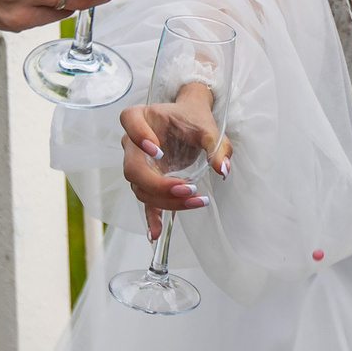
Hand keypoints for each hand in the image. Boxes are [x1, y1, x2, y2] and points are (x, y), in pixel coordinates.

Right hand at [119, 81, 227, 243]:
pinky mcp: (146, 181)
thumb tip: (222, 170)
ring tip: (195, 201)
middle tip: (187, 188)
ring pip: (141, 188)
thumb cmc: (193, 119)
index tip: (158, 151)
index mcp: (142, 117)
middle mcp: (132, 142)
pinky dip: (151, 217)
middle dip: (158, 183)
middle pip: (133, 167)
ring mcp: (137, 163)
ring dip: (166, 200)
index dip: (139, 137)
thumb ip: (216, 146)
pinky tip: (156, 233)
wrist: (190, 120)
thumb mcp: (208, 127)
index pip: (129, 120)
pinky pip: (145, 201)